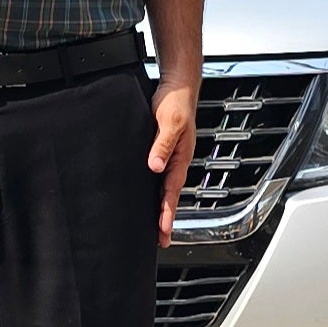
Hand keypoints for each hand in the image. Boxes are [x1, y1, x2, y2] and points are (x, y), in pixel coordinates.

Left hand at [146, 78, 197, 249]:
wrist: (177, 86)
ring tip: (156, 227)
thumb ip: (162, 144)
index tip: (163, 229)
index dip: (167, 211)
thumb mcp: (169, 122)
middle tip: (161, 240)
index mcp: (181, 158)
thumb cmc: (176, 102)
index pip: (172, 190)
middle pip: (169, 195)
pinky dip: (154, 191)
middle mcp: (176, 161)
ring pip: (164, 188)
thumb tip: (155, 167)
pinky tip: (146, 198)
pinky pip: (158, 176)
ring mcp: (169, 157)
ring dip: (160, 207)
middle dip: (166, 218)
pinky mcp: (161, 151)